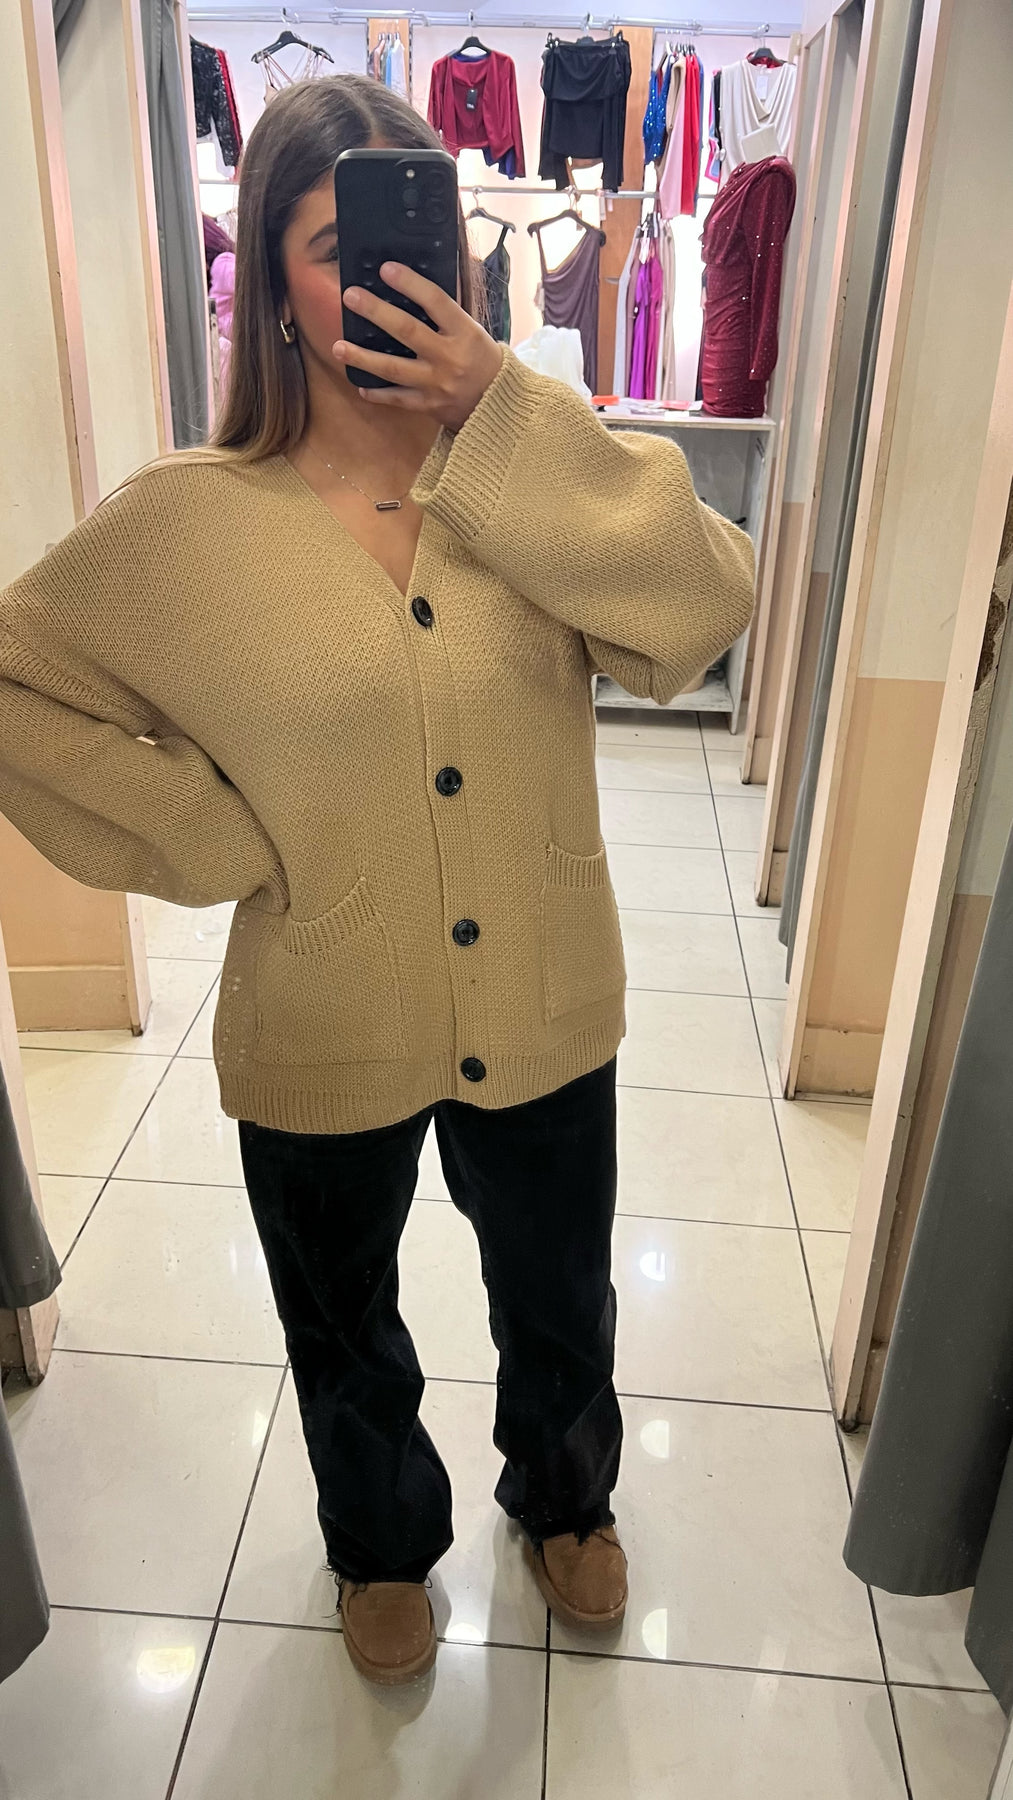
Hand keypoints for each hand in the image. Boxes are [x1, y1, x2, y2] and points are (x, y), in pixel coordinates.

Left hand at [334, 263, 502, 429]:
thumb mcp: (471, 329)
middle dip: (377, 312)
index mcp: (464, 332)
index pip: (436, 301)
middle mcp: (449, 357)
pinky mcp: (429, 405)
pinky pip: (398, 399)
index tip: (386, 269)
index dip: (410, 284)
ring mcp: (437, 384)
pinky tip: (360, 384)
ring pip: (394, 369)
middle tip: (351, 297)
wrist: (498, 402)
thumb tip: (412, 284)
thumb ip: (445, 312)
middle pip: (408, 331)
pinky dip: (378, 394)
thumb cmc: (480, 358)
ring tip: (338, 347)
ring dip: (363, 358)